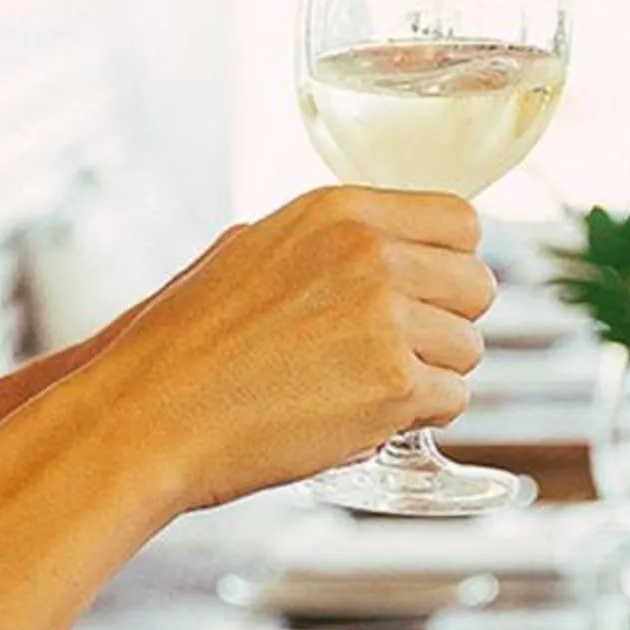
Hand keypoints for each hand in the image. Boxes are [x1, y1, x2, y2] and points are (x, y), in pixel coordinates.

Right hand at [89, 187, 494, 506]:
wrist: (151, 414)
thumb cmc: (187, 346)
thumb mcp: (253, 251)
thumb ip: (328, 244)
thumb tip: (386, 250)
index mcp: (340, 211)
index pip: (460, 221)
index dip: (451, 266)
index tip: (428, 296)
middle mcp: (371, 253)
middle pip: (477, 285)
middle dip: (448, 325)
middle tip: (397, 354)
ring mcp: (386, 317)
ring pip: (469, 348)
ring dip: (432, 376)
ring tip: (365, 389)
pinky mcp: (394, 383)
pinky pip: (452, 400)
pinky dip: (418, 418)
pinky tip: (365, 418)